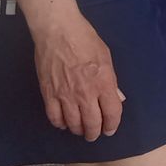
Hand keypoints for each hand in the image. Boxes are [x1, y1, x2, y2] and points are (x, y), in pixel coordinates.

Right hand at [32, 13, 124, 140]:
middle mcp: (85, 93)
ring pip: (73, 124)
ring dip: (78, 130)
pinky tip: (63, 122)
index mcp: (103, 82)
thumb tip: (116, 97)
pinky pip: (54, 117)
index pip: (112, 113)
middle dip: (94, 133)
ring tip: (80, 129)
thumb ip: (111, 80)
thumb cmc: (85, 39)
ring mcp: (66, 95)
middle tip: (94, 134)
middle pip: (92, 123)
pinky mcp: (49, 94)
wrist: (58, 31)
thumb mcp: (106, 57)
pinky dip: (60, 124)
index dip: (112, 125)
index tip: (110, 129)